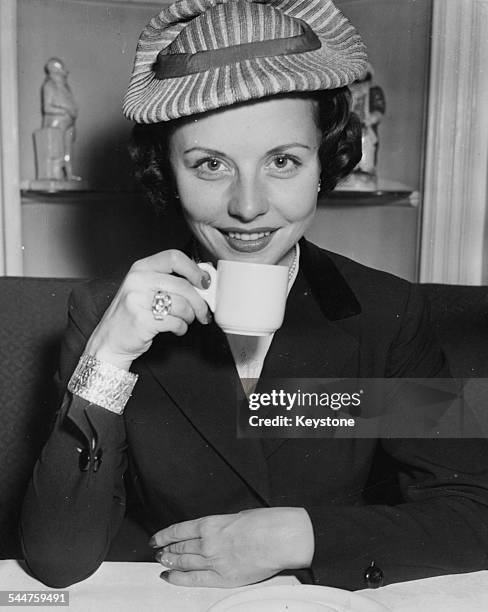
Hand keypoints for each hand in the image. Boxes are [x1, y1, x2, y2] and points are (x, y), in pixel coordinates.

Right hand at [85, 250, 210, 369]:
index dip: (194, 269)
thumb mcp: (145, 289)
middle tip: (203, 311)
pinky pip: (175, 322)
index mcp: (141, 268)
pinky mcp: (141, 320)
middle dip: (199, 301)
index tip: (204, 282)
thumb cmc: (131, 314)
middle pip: (183, 285)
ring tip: (186, 320)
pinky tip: (177, 328)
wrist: (110, 340)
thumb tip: (203, 280)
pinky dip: (181, 328)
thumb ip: (169, 281)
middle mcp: (138, 280)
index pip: (174, 258)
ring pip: (181, 305)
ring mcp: (137, 300)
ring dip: (190, 316)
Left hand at [149, 507, 313, 586]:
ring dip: (170, 561)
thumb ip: (221, 526)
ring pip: (184, 562)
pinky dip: (178, 578)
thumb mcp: (237, 516)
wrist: (282, 538)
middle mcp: (208, 543)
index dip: (164, 535)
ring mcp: (214, 561)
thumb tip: (213, 531)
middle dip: (167, 549)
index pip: (179, 530)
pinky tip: (169, 576)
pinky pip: (194, 579)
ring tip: (162, 561)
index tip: (157, 538)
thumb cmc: (266, 523)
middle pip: (179, 547)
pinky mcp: (223, 577)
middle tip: (159, 551)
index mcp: (211, 524)